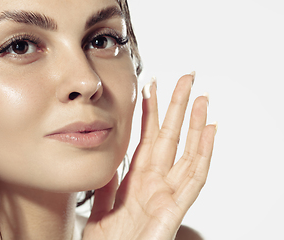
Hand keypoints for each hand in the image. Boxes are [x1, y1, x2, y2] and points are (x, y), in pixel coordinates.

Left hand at [83, 73, 216, 239]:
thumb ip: (109, 185)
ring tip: (202, 98)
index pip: (148, 137)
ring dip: (196, 125)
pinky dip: (204, 154)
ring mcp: (168, 194)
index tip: (152, 87)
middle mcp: (156, 182)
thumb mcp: (103, 208)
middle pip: (170, 137)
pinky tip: (210, 131)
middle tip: (185, 79)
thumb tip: (109, 161)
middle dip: (177, 107)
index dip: (151, 112)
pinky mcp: (175, 208)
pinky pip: (194, 177)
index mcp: (138, 180)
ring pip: (187, 152)